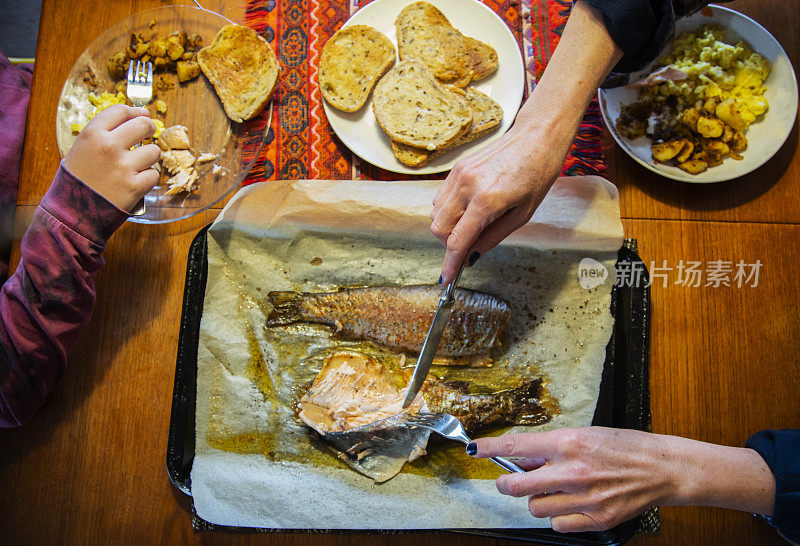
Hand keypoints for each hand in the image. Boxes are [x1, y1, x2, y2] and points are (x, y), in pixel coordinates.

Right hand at [63, 104, 160, 212]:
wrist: (71, 212)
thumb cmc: (77, 179)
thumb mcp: (82, 148)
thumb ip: (105, 132)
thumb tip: (140, 116)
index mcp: (92, 134)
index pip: (121, 111)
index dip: (135, 111)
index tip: (142, 115)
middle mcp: (108, 146)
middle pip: (143, 125)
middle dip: (149, 129)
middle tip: (147, 135)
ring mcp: (123, 166)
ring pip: (154, 151)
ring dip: (149, 157)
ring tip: (136, 165)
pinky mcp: (135, 186)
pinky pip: (154, 174)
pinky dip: (147, 178)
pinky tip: (135, 181)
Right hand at [430, 117, 572, 282]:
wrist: (537, 136)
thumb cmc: (537, 174)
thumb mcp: (522, 214)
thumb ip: (493, 237)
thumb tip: (473, 256)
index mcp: (487, 201)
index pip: (457, 240)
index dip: (450, 263)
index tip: (446, 278)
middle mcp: (467, 186)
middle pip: (438, 228)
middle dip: (448, 245)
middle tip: (465, 249)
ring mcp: (458, 175)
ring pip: (435, 213)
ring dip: (446, 228)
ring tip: (468, 228)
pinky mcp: (456, 167)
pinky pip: (440, 197)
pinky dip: (446, 211)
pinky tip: (466, 211)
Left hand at [471, 427, 775, 532]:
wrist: (662, 468)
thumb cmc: (625, 447)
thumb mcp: (585, 434)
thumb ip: (552, 447)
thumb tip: (523, 458)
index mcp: (568, 442)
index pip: (517, 446)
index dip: (490, 449)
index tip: (475, 450)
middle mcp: (572, 470)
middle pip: (517, 486)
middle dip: (507, 484)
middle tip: (508, 481)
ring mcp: (584, 497)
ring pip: (535, 507)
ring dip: (538, 499)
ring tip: (557, 488)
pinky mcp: (596, 519)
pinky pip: (558, 523)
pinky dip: (559, 515)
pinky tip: (571, 503)